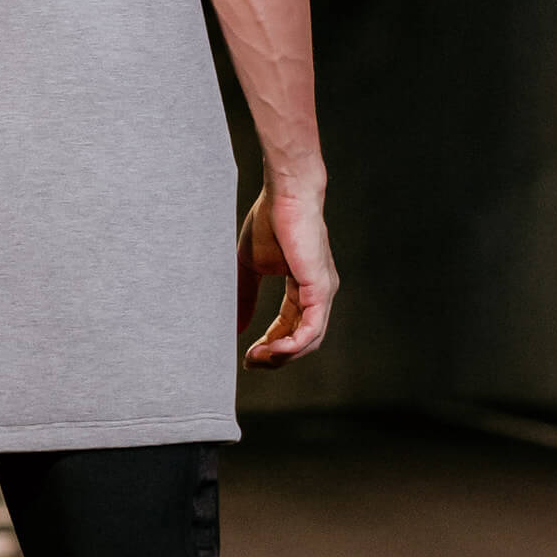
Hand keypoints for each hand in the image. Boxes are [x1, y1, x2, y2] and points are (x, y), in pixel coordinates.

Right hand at [238, 185, 336, 364]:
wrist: (285, 194)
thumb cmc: (269, 220)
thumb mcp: (249, 267)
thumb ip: (244, 296)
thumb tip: (233, 328)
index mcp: (304, 288)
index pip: (291, 327)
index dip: (270, 345)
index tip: (247, 355)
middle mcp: (319, 293)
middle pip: (302, 340)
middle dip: (275, 356)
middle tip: (249, 362)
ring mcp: (323, 292)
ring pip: (310, 340)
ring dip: (282, 355)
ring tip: (256, 358)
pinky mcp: (321, 288)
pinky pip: (311, 329)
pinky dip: (293, 345)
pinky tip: (272, 349)